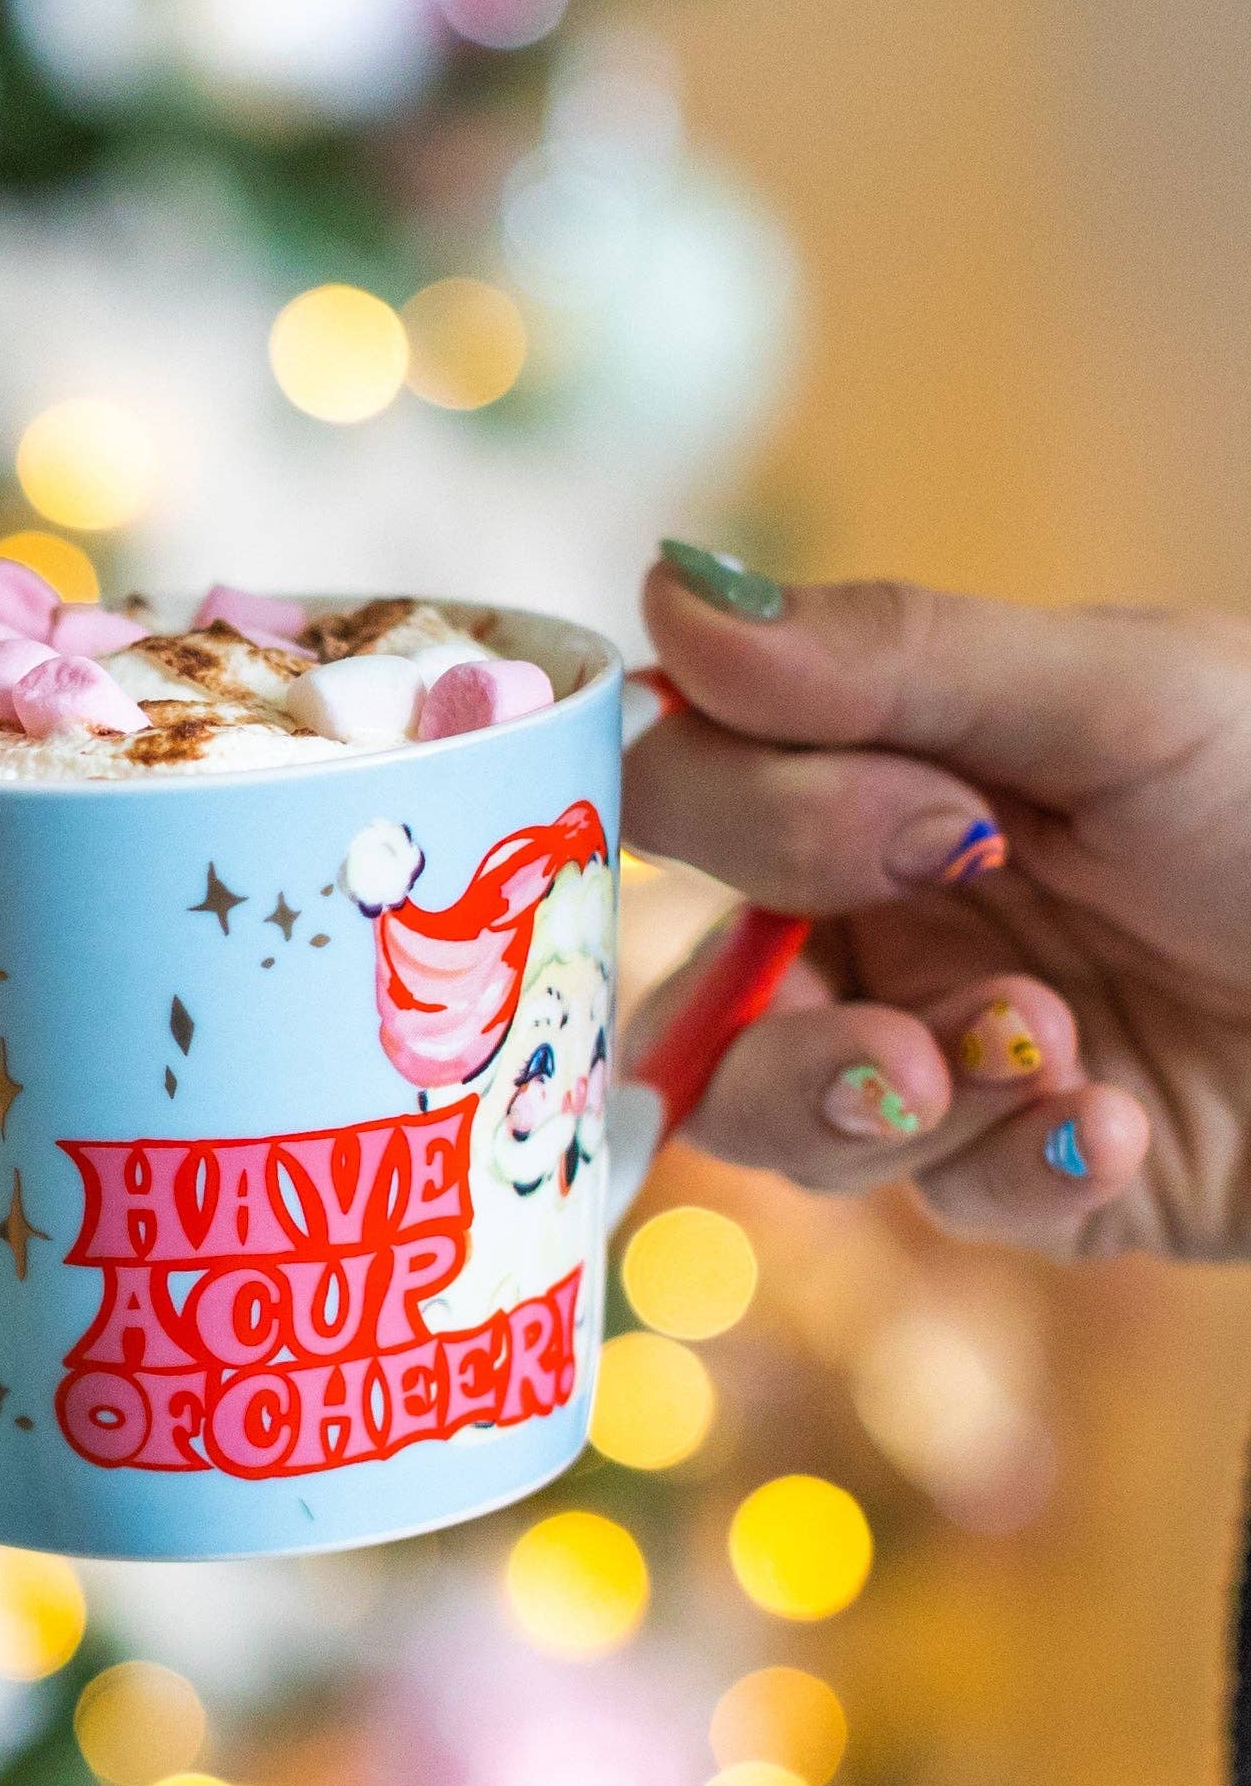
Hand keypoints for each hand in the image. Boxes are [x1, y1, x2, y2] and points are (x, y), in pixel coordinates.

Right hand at [626, 544, 1250, 1258]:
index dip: (737, 812)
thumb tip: (660, 583)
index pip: (680, 788)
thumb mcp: (1125, 698)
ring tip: (1038, 1062)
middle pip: (691, 985)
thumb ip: (892, 658)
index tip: (920, 812)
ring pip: (770, 1116)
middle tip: (980, 950)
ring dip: (878, 1097)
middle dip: (799, 997)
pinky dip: (1025, 1164)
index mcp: (873, 772)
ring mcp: (936, 1053)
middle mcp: (875, 915)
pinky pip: (939, 1201)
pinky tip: (1122, 1119)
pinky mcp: (1018, 1178)